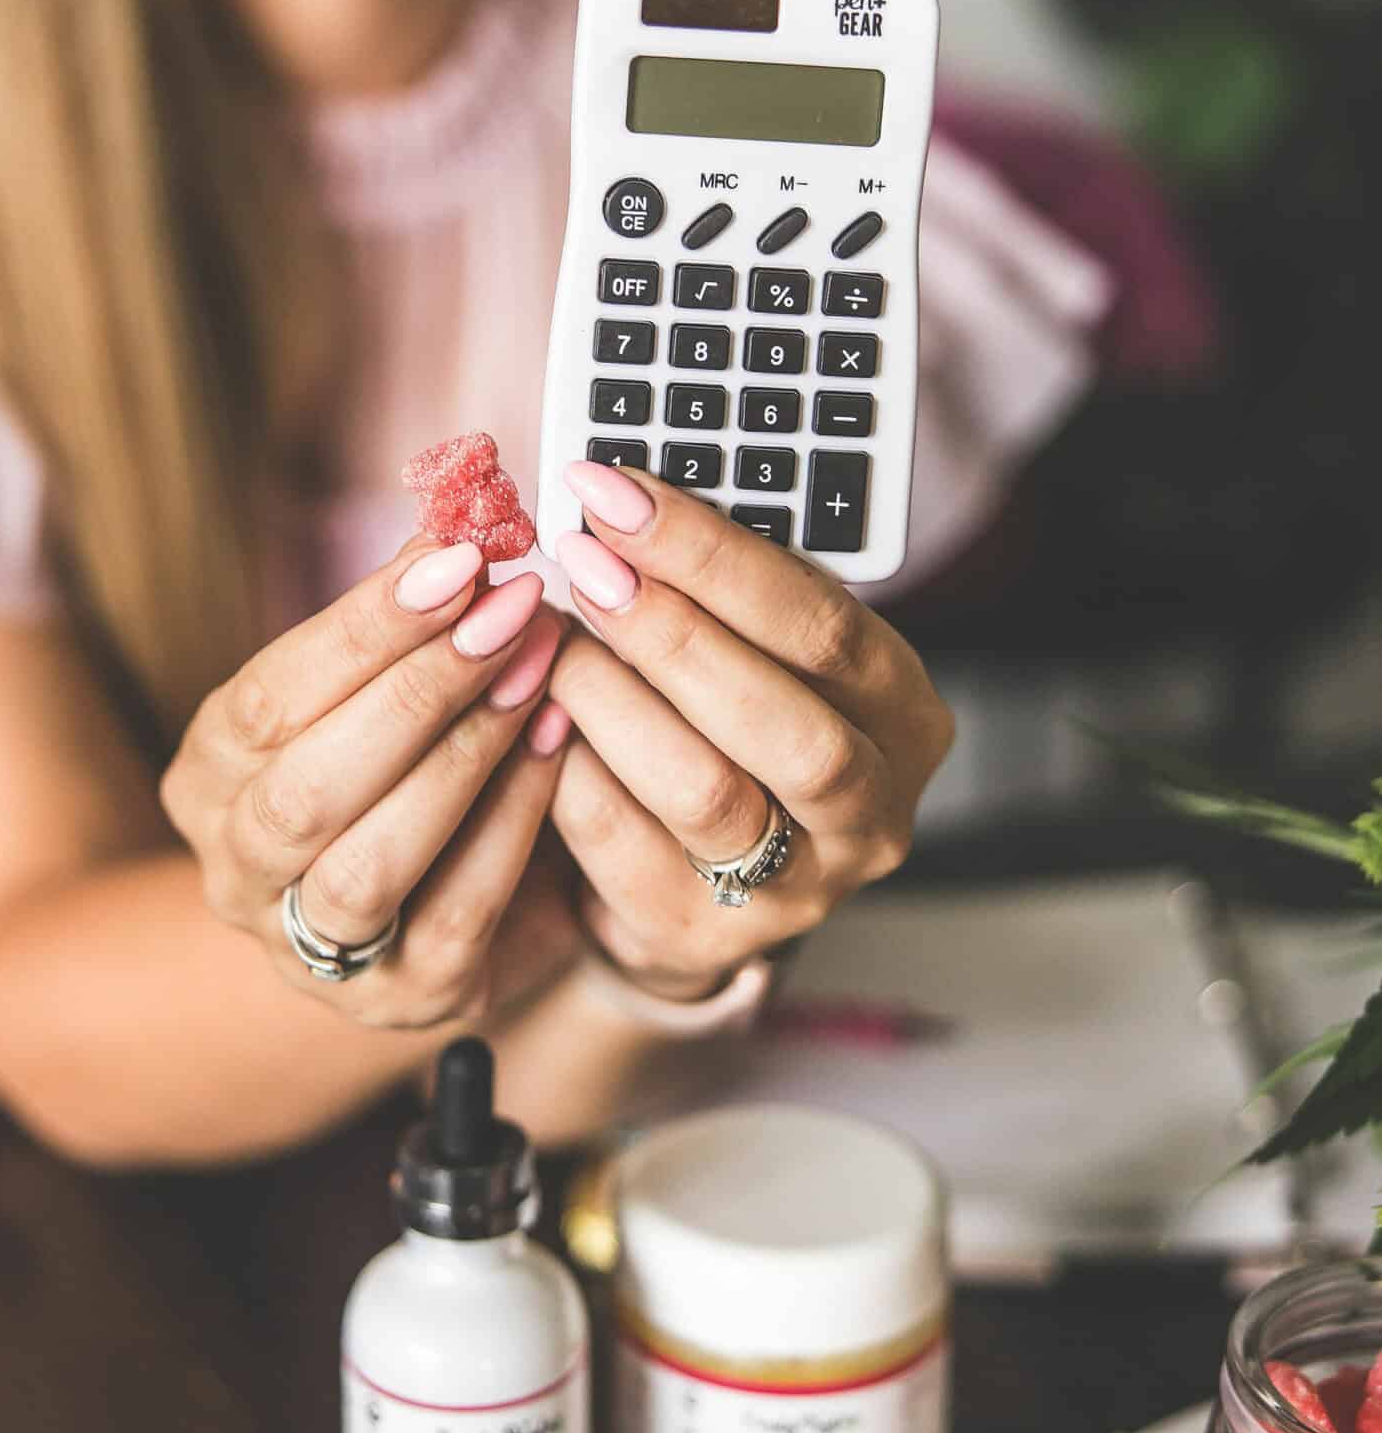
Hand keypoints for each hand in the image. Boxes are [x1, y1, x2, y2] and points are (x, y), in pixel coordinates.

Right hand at [160, 538, 578, 1028]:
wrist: (427, 923)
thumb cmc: (401, 770)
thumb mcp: (382, 691)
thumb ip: (410, 619)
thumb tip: (465, 516)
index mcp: (211, 775)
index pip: (267, 698)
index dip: (362, 626)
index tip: (457, 554)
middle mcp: (240, 870)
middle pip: (307, 788)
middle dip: (417, 689)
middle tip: (511, 606)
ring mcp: (314, 950)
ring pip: (369, 863)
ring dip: (464, 757)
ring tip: (538, 672)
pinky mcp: (405, 999)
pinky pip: (459, 913)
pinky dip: (514, 822)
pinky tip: (562, 743)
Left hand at [545, 461, 953, 1000]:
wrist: (691, 871)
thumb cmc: (722, 720)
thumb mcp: (753, 646)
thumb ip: (717, 588)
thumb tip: (612, 503)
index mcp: (899, 710)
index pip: (825, 624)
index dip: (714, 554)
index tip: (615, 495)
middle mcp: (872, 809)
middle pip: (781, 719)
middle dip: (669, 629)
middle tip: (582, 563)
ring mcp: (796, 890)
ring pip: (703, 790)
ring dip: (611, 700)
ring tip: (548, 642)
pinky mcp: (703, 937)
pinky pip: (621, 845)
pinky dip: (567, 770)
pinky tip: (533, 716)